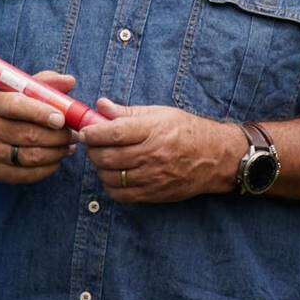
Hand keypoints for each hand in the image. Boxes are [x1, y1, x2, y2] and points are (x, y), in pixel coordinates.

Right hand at [0, 71, 77, 184]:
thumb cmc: (6, 106)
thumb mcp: (18, 89)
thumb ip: (45, 83)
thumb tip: (70, 81)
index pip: (17, 107)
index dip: (41, 113)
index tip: (61, 119)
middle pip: (29, 135)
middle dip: (58, 136)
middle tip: (76, 134)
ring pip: (31, 157)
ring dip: (57, 153)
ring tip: (70, 146)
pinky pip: (28, 175)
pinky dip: (48, 168)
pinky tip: (57, 159)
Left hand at [80, 99, 244, 203]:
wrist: (215, 157)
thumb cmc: (187, 130)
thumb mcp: (160, 113)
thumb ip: (128, 112)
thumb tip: (101, 105)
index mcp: (153, 130)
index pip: (113, 132)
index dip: (92, 132)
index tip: (84, 131)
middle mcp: (152, 154)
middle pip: (107, 156)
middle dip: (92, 150)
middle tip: (91, 144)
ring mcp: (152, 177)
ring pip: (110, 177)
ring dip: (99, 168)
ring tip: (102, 158)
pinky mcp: (154, 194)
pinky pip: (122, 195)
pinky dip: (111, 186)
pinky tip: (113, 176)